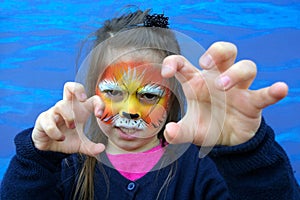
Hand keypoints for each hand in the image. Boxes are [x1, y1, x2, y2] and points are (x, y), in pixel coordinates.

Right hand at [32, 82, 104, 155]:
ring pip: (61, 105)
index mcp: (80, 110)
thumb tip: (101, 149)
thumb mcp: (81, 145)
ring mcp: (54, 112)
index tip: (99, 114)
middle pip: (70, 87)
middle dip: (78, 89)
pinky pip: (49, 121)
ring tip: (71, 128)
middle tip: (83, 100)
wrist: (49, 147)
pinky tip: (60, 138)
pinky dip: (56, 131)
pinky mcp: (43, 120)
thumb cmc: (67, 139)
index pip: (91, 99)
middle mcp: (67, 107)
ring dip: (69, 117)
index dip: (98, 103)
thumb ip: (91, 147)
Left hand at [161, 42, 287, 145]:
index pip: (184, 63)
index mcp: (197, 82)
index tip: (167, 72)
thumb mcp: (190, 130)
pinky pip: (265, 94)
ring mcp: (237, 89)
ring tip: (223, 86)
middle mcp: (217, 80)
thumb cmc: (206, 126)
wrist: (226, 141)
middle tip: (205, 63)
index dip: (173, 62)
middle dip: (216, 51)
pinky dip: (273, 91)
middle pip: (224, 52)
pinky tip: (279, 89)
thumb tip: (170, 132)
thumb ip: (178, 132)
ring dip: (235, 73)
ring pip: (245, 67)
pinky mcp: (252, 103)